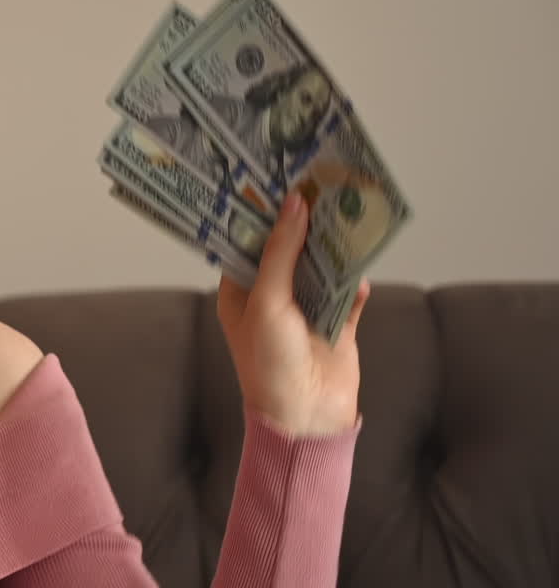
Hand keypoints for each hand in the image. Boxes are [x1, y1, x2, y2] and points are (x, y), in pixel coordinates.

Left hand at [217, 192, 370, 436]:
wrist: (306, 418)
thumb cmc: (270, 364)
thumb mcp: (267, 301)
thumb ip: (280, 252)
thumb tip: (294, 206)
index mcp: (241, 294)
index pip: (248, 246)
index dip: (261, 217)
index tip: (275, 183)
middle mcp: (271, 300)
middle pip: (288, 253)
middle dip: (303, 226)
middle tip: (318, 187)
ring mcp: (304, 313)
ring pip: (321, 270)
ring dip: (332, 249)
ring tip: (344, 213)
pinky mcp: (336, 327)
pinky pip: (347, 297)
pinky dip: (353, 283)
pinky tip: (360, 267)